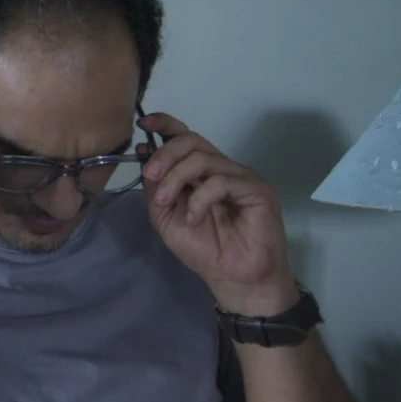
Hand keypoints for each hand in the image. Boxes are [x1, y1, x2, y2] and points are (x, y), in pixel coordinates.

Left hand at [139, 113, 299, 316]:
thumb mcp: (166, 217)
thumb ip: (156, 187)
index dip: (165, 125)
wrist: (234, 279)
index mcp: (203, 172)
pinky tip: (195, 218)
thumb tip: (143, 151)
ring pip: (203, 159)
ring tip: (168, 203)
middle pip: (192, 141)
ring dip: (177, 178)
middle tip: (150, 175)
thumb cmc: (204, 250)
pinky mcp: (257, 189)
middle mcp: (223, 168)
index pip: (186, 137)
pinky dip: (200, 199)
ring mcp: (242, 177)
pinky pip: (221, 181)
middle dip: (165, 155)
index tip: (144, 122)